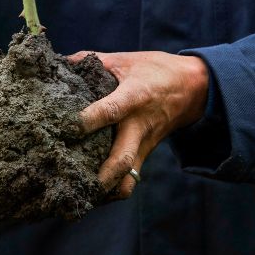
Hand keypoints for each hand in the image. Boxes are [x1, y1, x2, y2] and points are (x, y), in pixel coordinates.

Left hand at [69, 50, 209, 197]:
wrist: (194, 88)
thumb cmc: (155, 70)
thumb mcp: (124, 59)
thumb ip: (91, 60)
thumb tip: (60, 61)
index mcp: (134, 97)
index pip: (111, 111)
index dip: (88, 120)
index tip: (67, 128)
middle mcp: (139, 126)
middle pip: (123, 159)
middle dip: (101, 177)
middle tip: (74, 183)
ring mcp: (144, 144)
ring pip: (128, 179)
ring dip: (106, 190)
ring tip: (80, 194)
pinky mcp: (146, 155)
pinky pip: (131, 179)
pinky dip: (113, 189)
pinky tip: (92, 191)